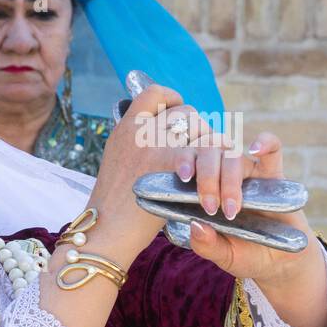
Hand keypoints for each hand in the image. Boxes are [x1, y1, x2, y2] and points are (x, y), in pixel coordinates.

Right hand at [90, 85, 210, 253]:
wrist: (105, 231)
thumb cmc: (114, 210)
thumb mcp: (120, 166)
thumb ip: (142, 147)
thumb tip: (178, 141)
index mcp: (124, 128)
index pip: (154, 94)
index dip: (175, 101)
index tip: (184, 124)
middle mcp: (138, 130)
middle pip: (188, 113)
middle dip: (205, 136)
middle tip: (210, 164)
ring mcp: (151, 143)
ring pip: (203, 132)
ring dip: (219, 161)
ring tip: (221, 192)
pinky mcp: (164, 161)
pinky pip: (203, 152)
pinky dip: (212, 176)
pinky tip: (209, 198)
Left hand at [184, 132, 317, 285]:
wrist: (279, 261)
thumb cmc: (245, 254)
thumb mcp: (223, 255)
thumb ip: (207, 244)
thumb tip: (195, 225)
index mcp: (201, 191)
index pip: (187, 166)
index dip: (182, 163)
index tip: (182, 176)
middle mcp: (221, 178)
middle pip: (209, 159)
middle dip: (207, 180)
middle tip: (209, 206)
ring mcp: (247, 174)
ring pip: (234, 158)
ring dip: (230, 179)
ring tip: (231, 207)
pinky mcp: (274, 176)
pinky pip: (272, 151)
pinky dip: (266, 143)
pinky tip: (257, 148)